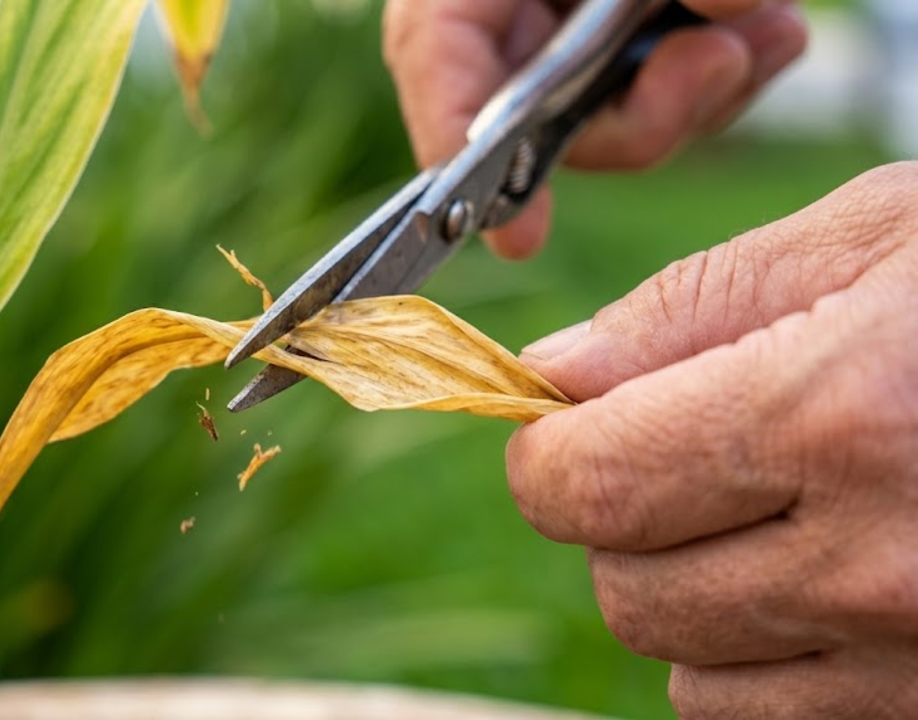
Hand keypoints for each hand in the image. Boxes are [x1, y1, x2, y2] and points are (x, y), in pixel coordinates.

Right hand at [383, 0, 806, 257]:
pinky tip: (762, 32)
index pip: (434, 53)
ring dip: (701, 93)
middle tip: (711, 66)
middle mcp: (513, 10)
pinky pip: (676, 99)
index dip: (458, 144)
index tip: (515, 232)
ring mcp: (574, 35)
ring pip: (615, 123)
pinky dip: (732, 76)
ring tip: (756, 32)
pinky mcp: (635, 47)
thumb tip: (729, 7)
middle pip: (536, 120)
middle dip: (638, 115)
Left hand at [506, 162, 917, 717]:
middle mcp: (884, 565)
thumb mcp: (876, 237)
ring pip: (692, 671)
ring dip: (697, 593)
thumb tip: (554, 376)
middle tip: (684, 452)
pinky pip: (778, 719)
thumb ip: (690, 310)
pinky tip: (831, 577)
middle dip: (622, 519)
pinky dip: (770, 657)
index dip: (550, 452)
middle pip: (627, 589)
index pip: (584, 484)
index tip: (563, 425)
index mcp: (841, 416)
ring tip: (780, 510)